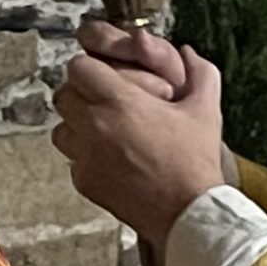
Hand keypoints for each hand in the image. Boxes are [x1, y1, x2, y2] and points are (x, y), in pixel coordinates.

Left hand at [51, 30, 226, 246]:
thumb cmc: (195, 161)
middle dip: (82, 93)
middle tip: (106, 101)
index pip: (79, 67)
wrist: (188, 213)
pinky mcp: (83, 181)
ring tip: (106, 131)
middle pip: (64, 94)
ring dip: (77, 124)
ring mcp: (85, 157)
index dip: (91, 67)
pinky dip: (86, 156)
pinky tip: (112, 159)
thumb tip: (187, 52)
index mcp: (120, 102)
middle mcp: (95, 126)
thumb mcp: (205, 109)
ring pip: (61, 127)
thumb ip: (199, 73)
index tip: (106, 76)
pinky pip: (72, 159)